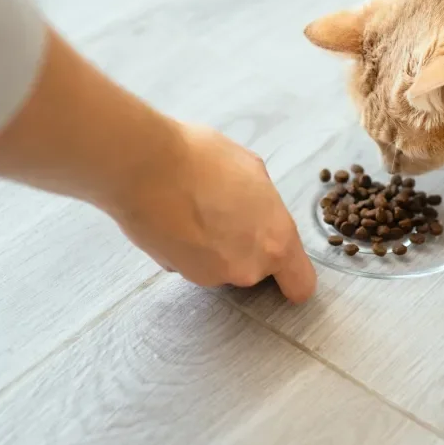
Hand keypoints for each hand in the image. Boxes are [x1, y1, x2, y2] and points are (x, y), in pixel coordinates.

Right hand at [106, 124, 316, 302]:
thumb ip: (264, 202)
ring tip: (193, 208)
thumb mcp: (251, 169)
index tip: (282, 266)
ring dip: (212, 246)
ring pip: (220, 266)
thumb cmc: (201, 159)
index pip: (300, 285)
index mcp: (275, 242)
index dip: (292, 276)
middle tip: (225, 212)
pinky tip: (173, 217)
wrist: (143, 166)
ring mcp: (209, 274)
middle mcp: (246, 268)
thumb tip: (257, 209)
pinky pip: (190, 261)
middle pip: (255, 270)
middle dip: (245, 247)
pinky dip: (185, 246)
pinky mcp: (176, 272)